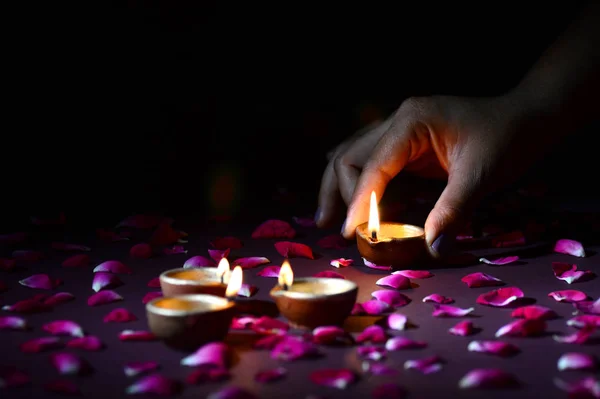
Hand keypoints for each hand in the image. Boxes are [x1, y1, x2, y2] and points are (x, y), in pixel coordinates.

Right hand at [317, 92, 553, 257]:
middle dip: (339, 194)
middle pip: (349, 156)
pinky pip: (371, 161)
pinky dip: (358, 182)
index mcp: (411, 121)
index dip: (359, 202)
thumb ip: (452, 212)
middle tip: (339, 230)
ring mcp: (399, 128)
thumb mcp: (482, 176)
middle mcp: (397, 120)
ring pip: (353, 156)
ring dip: (338, 187)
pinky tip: (348, 199)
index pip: (372, 166)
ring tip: (327, 218)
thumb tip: (430, 250)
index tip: (351, 234)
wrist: (527, 117)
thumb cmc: (507, 139)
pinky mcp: (405, 142)